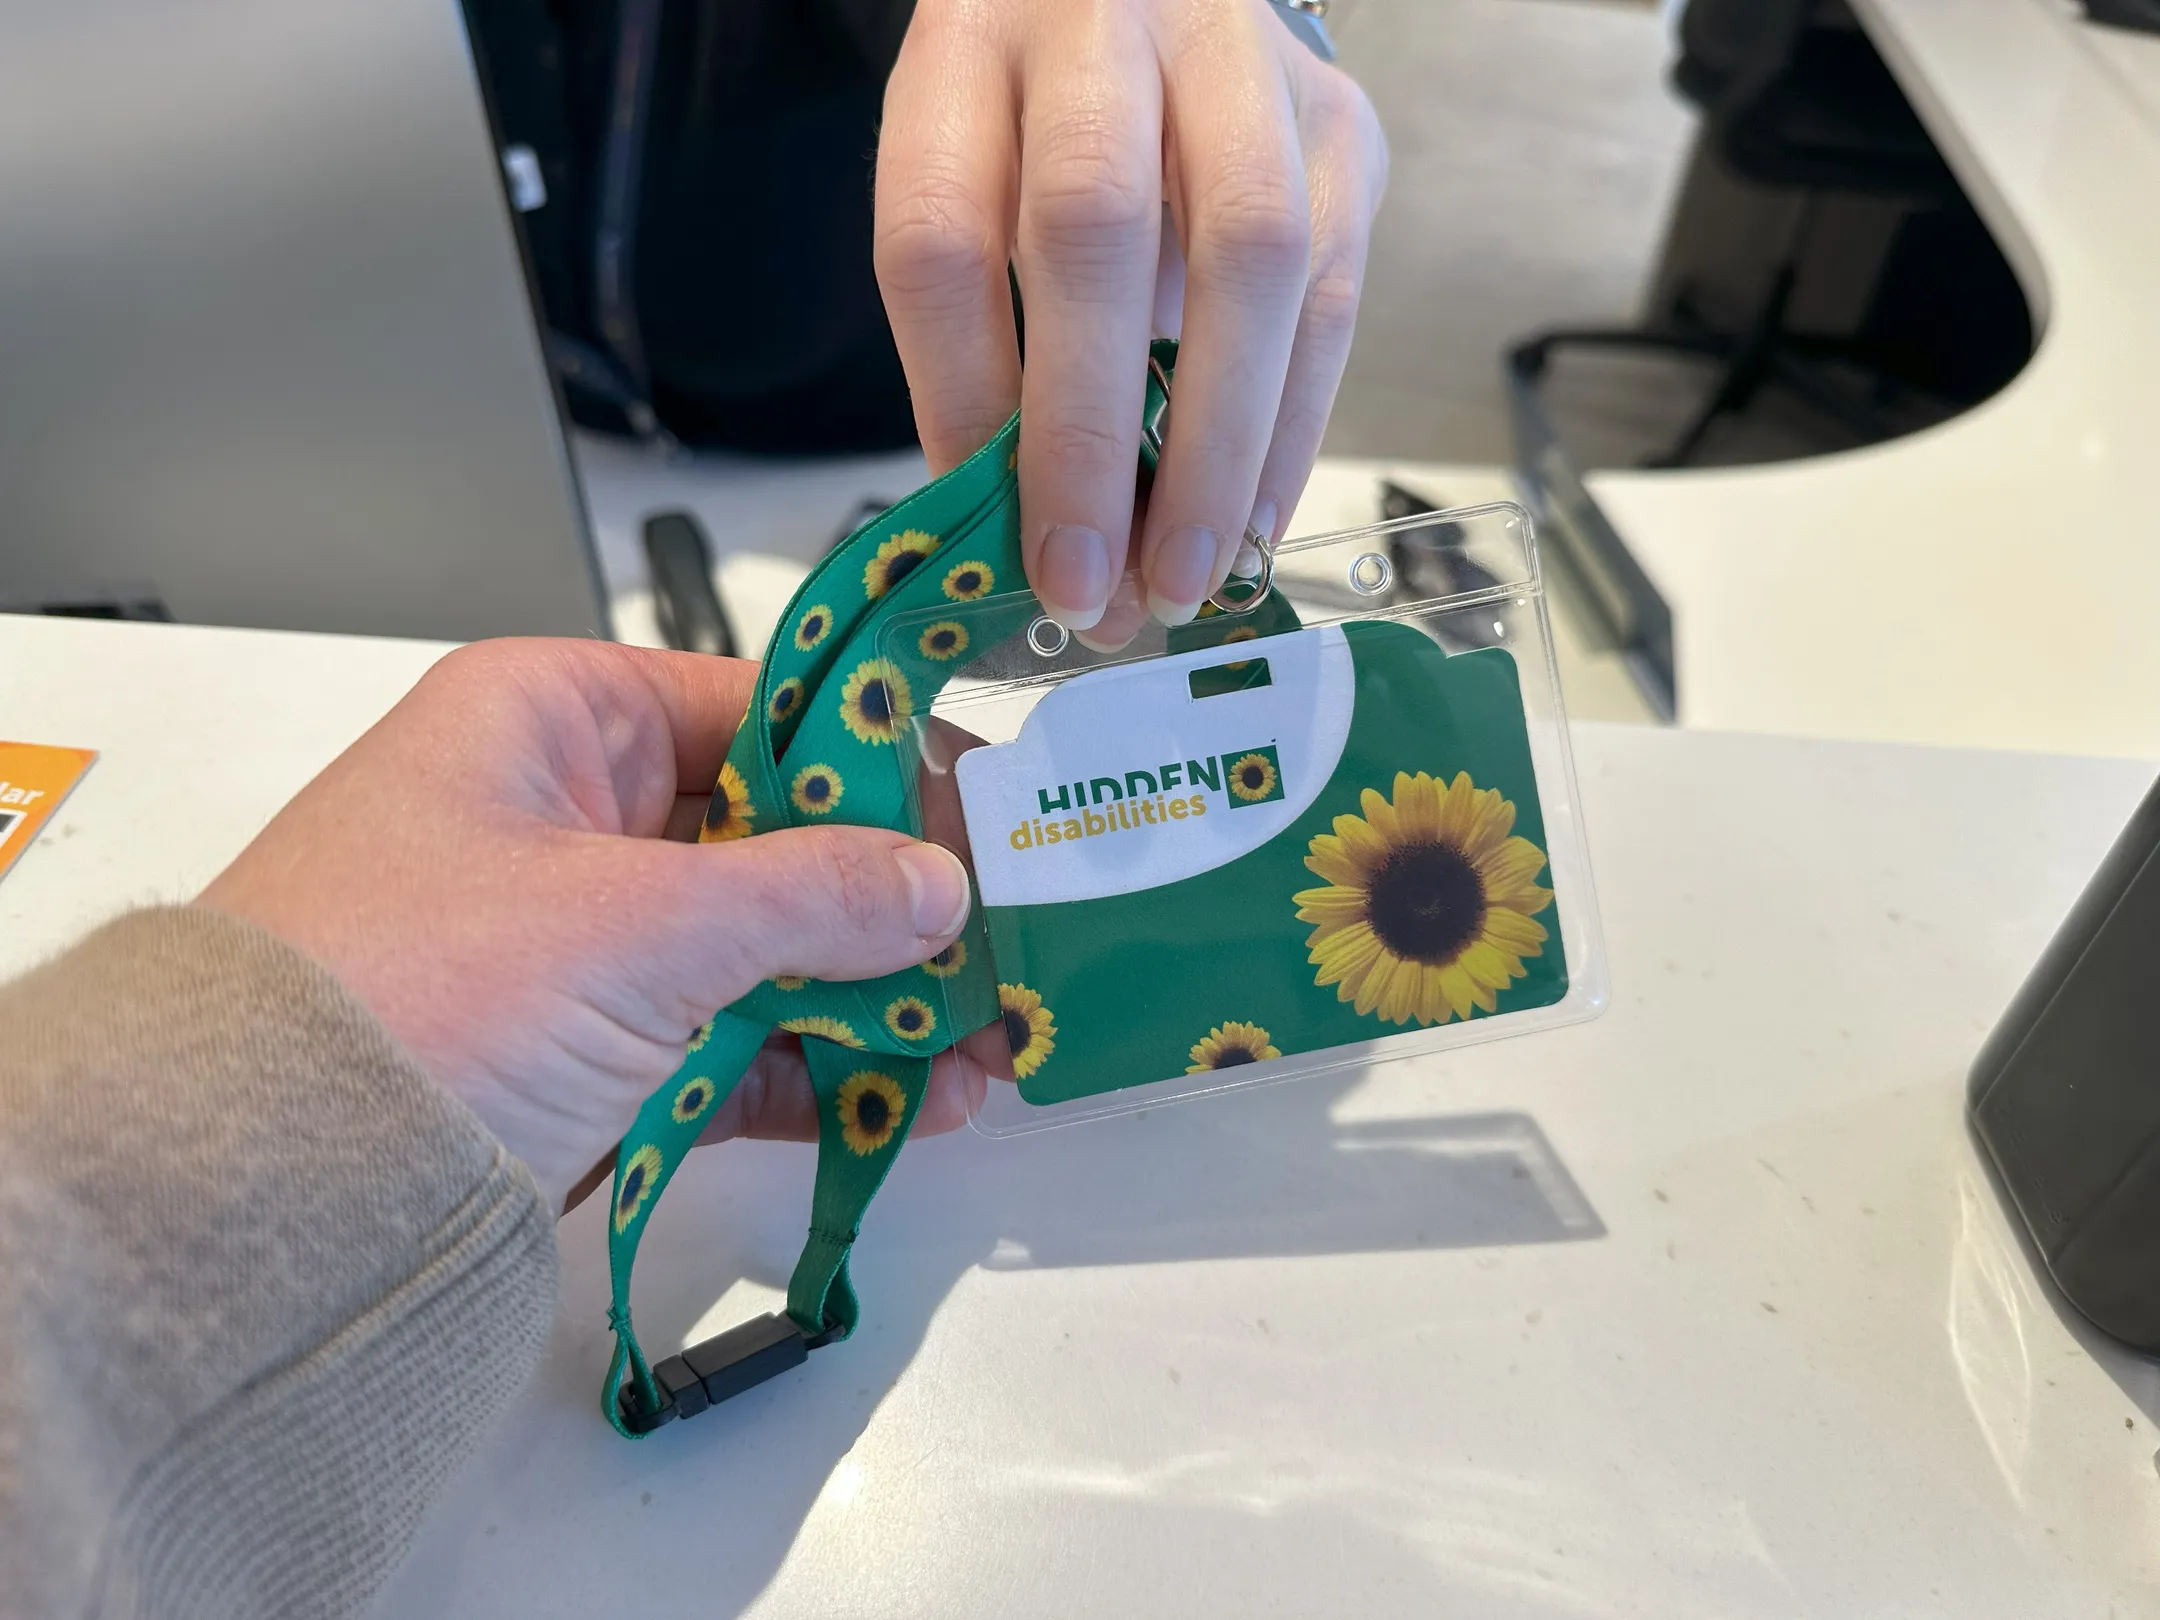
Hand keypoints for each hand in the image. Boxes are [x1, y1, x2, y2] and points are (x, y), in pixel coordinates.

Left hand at [197, 640, 985, 1209]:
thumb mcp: (629, 921)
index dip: (884, 758)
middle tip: (1015, 936)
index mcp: (553, 719)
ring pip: (772, 949)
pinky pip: (740, 1043)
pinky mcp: (597, 1054)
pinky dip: (826, 1070)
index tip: (986, 808)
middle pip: (782, 836)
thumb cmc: (402, 993)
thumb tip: (936, 883)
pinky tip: (922, 1098)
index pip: (762, 708)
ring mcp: (586, 943)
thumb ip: (807, 895)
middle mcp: (572, 815)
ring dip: (883, 997)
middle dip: (902, 899)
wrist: (260, 1194)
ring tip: (992, 1040)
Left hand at [874, 0, 1386, 642]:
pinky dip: (1290, 427)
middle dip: (1090, 438)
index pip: (943, 231)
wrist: (1166, 0)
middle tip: (1091, 585)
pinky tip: (1251, 520)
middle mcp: (1108, 24)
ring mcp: (1244, 63)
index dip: (963, 399)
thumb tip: (1021, 538)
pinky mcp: (1342, 124)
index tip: (991, 539)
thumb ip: (980, 341)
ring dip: (1215, 450)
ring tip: (1182, 579)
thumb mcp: (974, 192)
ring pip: (1249, 256)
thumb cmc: (1046, 122)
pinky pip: (1332, 292)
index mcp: (969, 45)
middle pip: (1091, 227)